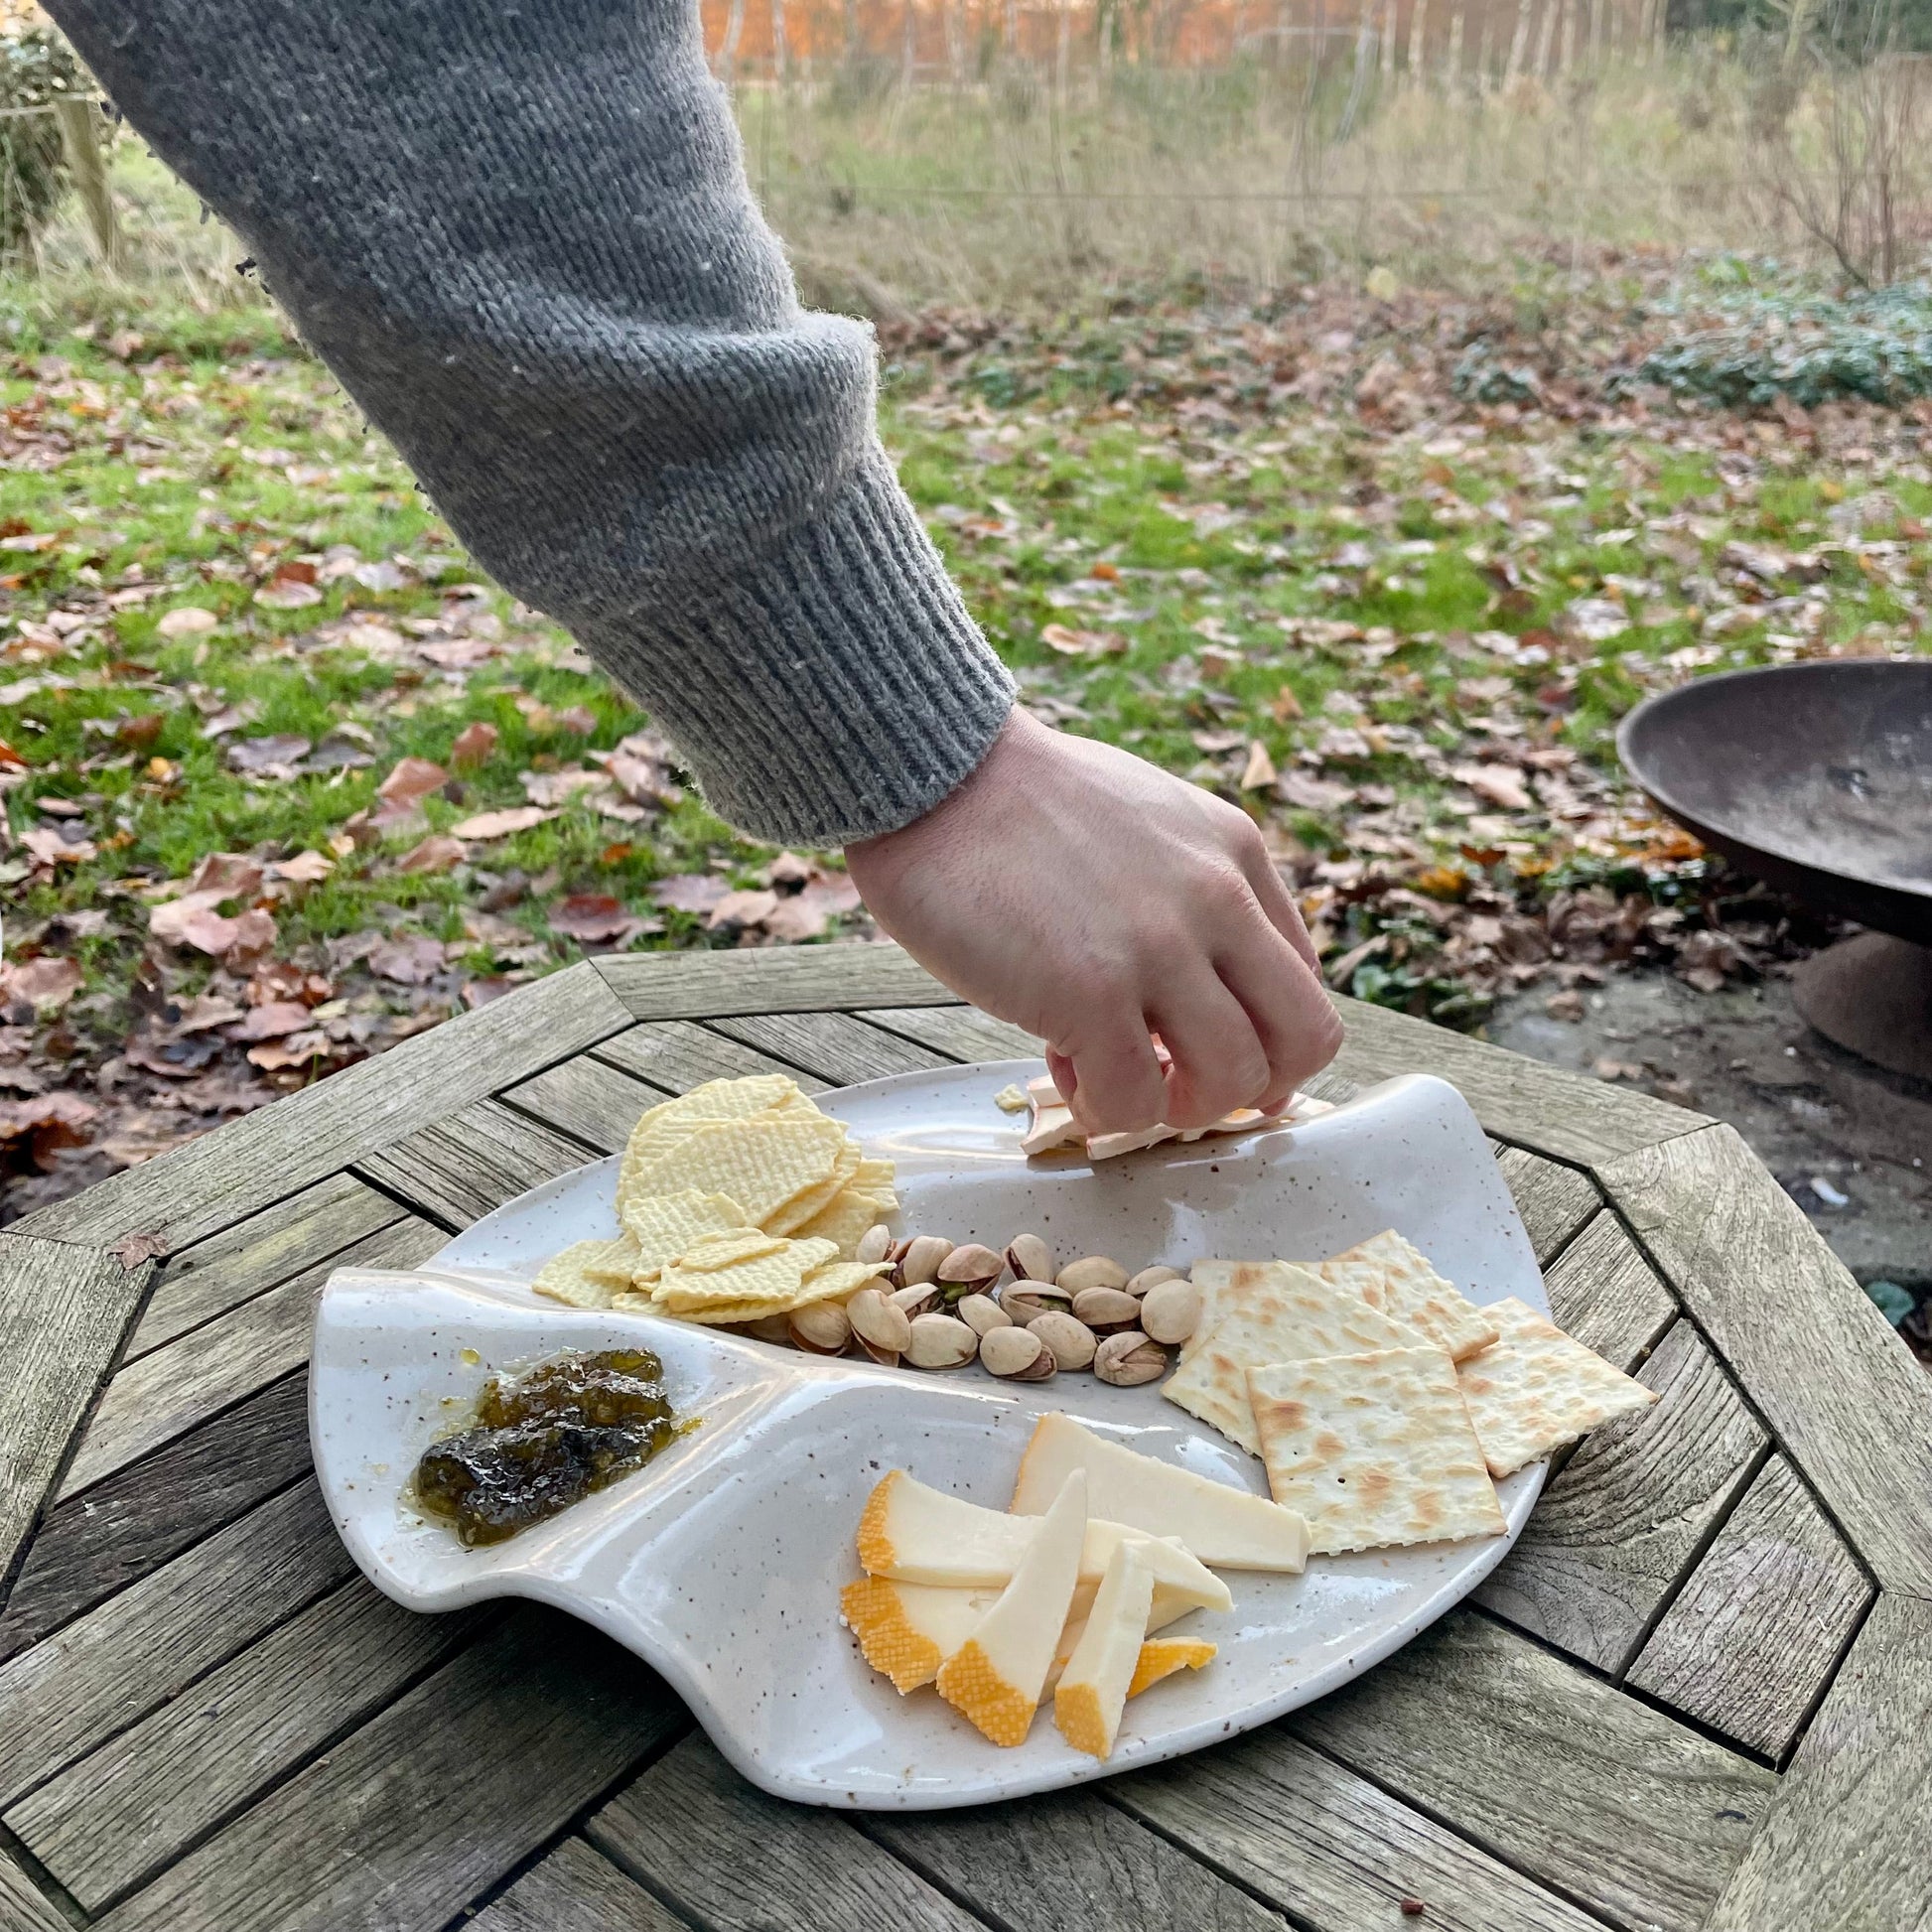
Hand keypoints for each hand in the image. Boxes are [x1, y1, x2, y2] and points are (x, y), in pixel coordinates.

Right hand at [844, 708, 1342, 1134]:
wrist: (933, 771)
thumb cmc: (1014, 804)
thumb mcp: (1148, 818)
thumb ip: (1191, 890)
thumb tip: (1194, 995)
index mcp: (1234, 853)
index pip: (1307, 982)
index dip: (1265, 1041)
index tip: (1206, 1054)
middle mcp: (1216, 899)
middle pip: (1305, 1040)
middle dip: (1250, 1088)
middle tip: (1179, 1084)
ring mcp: (1157, 947)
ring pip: (1237, 1082)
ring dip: (1178, 1107)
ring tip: (1116, 1080)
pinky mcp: (1089, 991)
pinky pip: (1135, 1101)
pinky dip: (1104, 1110)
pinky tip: (1063, 1064)